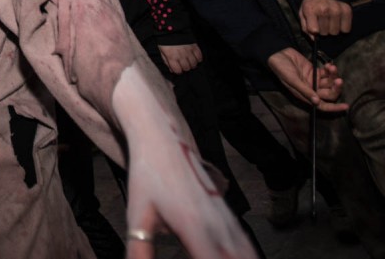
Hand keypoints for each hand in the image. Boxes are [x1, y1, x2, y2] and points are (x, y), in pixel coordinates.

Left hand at [113, 64, 257, 258]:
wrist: (162, 138)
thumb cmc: (148, 176)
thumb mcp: (137, 216)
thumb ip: (140, 251)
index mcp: (195, 227)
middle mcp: (218, 225)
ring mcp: (227, 218)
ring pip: (247, 255)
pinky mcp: (228, 214)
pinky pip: (246, 245)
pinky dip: (245, 257)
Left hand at [159, 43, 202, 73]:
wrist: (172, 27)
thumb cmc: (165, 39)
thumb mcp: (162, 51)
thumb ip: (166, 61)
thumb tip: (172, 70)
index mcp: (172, 57)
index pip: (178, 70)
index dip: (178, 71)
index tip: (178, 68)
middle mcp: (181, 55)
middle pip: (187, 68)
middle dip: (185, 68)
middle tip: (183, 64)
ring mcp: (189, 51)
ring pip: (194, 64)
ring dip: (192, 64)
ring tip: (189, 62)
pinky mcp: (195, 46)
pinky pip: (199, 57)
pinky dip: (198, 59)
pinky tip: (195, 57)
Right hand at [267, 47, 346, 112]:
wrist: (278, 54)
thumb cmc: (281, 68)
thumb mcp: (292, 80)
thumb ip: (305, 90)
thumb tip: (317, 102)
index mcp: (305, 95)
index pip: (322, 105)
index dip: (334, 108)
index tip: (345, 107)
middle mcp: (311, 90)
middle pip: (328, 93)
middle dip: (335, 88)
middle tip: (339, 80)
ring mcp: (313, 80)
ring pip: (329, 82)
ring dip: (334, 76)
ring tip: (332, 67)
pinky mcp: (315, 71)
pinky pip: (327, 73)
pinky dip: (330, 70)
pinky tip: (329, 65)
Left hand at [299, 0, 350, 36]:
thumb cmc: (312, 3)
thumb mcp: (302, 12)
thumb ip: (305, 26)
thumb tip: (313, 39)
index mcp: (311, 9)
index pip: (314, 30)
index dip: (314, 31)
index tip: (314, 26)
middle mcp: (324, 9)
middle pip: (325, 33)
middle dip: (323, 29)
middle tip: (322, 21)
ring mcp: (337, 10)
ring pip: (335, 32)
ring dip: (332, 29)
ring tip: (330, 20)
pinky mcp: (347, 10)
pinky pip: (346, 29)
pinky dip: (342, 27)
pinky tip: (338, 20)